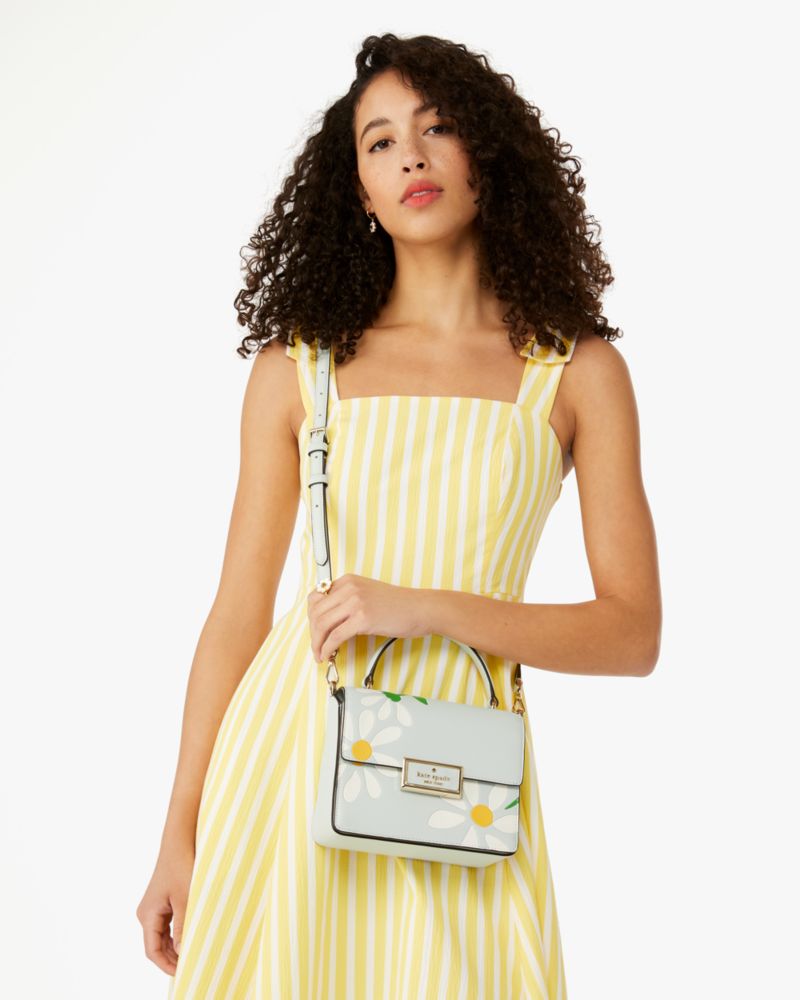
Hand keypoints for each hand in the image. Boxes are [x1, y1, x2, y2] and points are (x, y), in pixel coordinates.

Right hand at [136, 843, 194, 975]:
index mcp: (147, 914)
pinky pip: (166, 926)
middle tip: (191, 967)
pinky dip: (176, 935)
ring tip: (192, 956)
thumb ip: (183, 926)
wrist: (180, 842)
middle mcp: (146, 913)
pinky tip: (189, 940)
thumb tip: (182, 952)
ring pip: (161, 937)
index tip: (183, 973)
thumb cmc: (182, 866)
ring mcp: (153, 908)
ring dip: (174, 947)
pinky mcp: (161, 902)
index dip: (166, 965)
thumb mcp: (186, 899)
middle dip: (171, 958)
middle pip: (156, 945)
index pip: (152, 950)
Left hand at [307, 574, 428, 662]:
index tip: (315, 632)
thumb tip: (327, 621)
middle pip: (316, 612)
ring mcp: (355, 602)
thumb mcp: (367, 594)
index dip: (311, 619)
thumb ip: (347, 601)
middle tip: (316, 647)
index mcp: (348, 580)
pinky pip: (335, 636)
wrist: (420, 608)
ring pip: (322, 624)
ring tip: (320, 654)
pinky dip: (327, 648)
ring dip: (317, 643)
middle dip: (312, 633)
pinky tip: (329, 655)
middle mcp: (349, 588)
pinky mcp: (362, 618)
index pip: (316, 598)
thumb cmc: (398, 605)